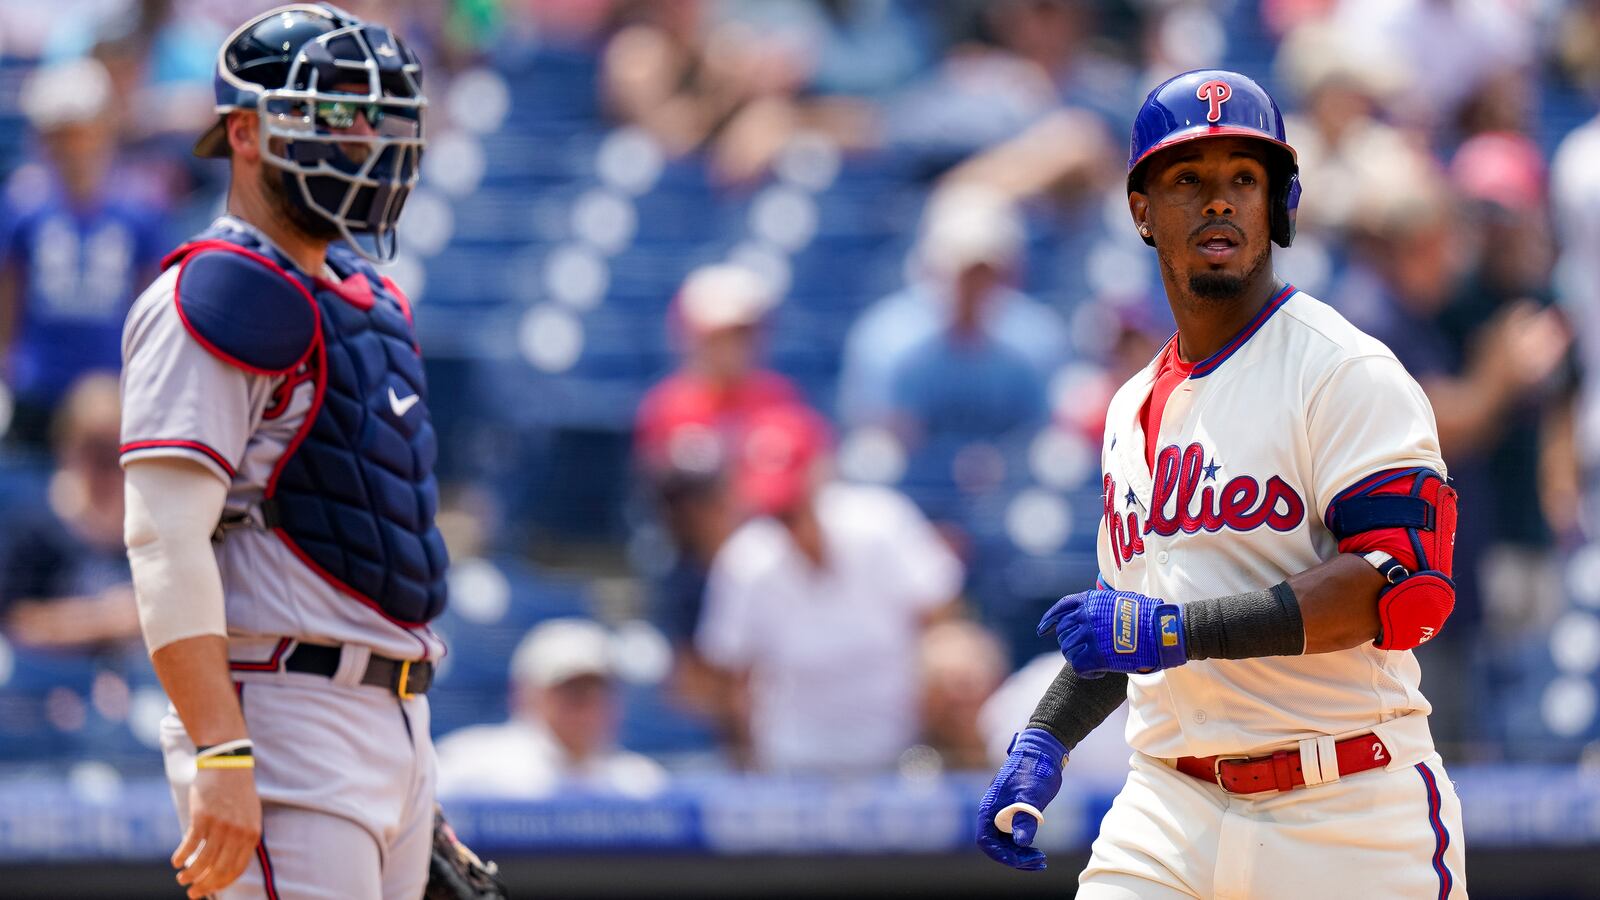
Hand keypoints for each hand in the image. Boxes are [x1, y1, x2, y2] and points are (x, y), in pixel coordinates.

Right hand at [173, 766, 261, 898]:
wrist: (228, 763)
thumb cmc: (237, 792)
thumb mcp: (249, 816)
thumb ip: (242, 838)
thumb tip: (229, 864)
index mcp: (252, 834)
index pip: (237, 869)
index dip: (221, 883)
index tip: (210, 890)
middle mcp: (238, 832)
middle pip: (219, 869)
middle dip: (204, 885)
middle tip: (192, 893)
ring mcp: (221, 825)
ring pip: (203, 860)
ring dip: (190, 874)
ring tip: (182, 879)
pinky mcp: (203, 817)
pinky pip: (190, 844)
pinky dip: (182, 857)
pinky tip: (176, 862)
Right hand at [976, 728, 1066, 869]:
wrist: (1042, 751)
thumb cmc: (1035, 770)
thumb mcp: (1032, 796)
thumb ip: (1025, 819)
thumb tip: (1020, 843)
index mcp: (990, 807)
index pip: (986, 841)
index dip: (1002, 855)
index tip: (1022, 860)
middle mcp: (993, 811)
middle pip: (995, 844)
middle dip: (1015, 857)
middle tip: (1039, 861)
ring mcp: (1002, 811)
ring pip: (1004, 841)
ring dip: (1019, 854)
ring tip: (1041, 859)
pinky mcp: (1012, 810)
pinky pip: (1012, 834)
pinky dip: (1022, 845)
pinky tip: (1036, 849)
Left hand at [1038, 589, 1186, 676]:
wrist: (1163, 630)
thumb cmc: (1149, 616)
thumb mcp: (1122, 599)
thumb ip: (1104, 604)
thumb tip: (1095, 609)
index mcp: (1091, 601)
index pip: (1061, 609)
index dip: (1049, 620)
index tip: (1043, 630)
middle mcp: (1086, 616)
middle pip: (1063, 633)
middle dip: (1068, 643)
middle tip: (1081, 652)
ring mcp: (1090, 635)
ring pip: (1068, 651)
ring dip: (1077, 658)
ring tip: (1092, 663)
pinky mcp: (1097, 655)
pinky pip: (1079, 666)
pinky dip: (1087, 672)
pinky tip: (1098, 672)